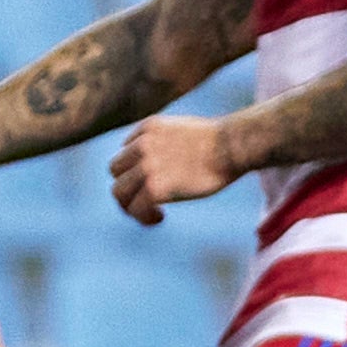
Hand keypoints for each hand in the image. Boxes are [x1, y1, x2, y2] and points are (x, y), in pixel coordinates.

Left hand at [111, 112, 237, 221]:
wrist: (231, 146)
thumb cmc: (221, 142)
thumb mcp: (187, 131)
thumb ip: (169, 142)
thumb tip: (170, 163)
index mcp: (149, 128)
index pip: (126, 151)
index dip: (135, 169)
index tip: (151, 181)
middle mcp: (142, 144)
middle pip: (115, 171)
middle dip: (128, 186)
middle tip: (146, 201)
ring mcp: (146, 165)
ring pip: (119, 192)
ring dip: (131, 205)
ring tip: (152, 213)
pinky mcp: (154, 187)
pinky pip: (136, 208)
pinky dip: (144, 217)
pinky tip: (160, 218)